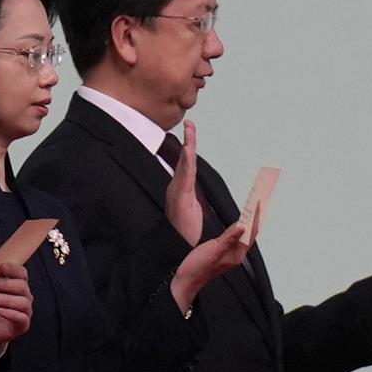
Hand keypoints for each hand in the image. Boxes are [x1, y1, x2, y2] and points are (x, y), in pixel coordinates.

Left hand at [0, 259, 32, 357]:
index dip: (13, 269)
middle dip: (5, 284)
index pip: (21, 273)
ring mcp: (23, 310)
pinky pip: (22, 318)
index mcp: (14, 283)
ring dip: (7, 299)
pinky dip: (11, 313)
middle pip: (22, 286)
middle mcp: (22, 296)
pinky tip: (0, 311)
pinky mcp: (21, 325)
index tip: (2, 267)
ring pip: (23, 302)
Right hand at [164, 119, 208, 245]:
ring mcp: (177, 192)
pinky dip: (186, 162)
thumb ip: (193, 200)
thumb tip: (196, 193)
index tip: (191, 133)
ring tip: (190, 129)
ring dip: (187, 146)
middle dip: (188, 140)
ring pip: (183, 164)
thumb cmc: (183, 233)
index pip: (186, 165)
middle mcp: (177, 188)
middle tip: (190, 123)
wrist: (176, 248)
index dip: (189, 149)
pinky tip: (188, 150)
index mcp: (181, 190)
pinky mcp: (179, 198)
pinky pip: (184, 177)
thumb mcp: (191, 212)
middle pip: (183, 160)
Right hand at [170, 215, 255, 312]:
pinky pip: (233, 238)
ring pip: (241, 236)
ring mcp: (228, 254)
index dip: (255, 218)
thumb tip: (242, 227)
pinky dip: (236, 229)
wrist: (186, 280)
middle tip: (257, 205)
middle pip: (249, 234)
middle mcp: (234, 255)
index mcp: (236, 255)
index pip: (250, 234)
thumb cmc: (197, 269)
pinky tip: (236, 224)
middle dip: (253, 220)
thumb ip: (229, 239)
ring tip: (250, 211)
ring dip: (245, 223)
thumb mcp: (214, 250)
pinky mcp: (221, 253)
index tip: (257, 206)